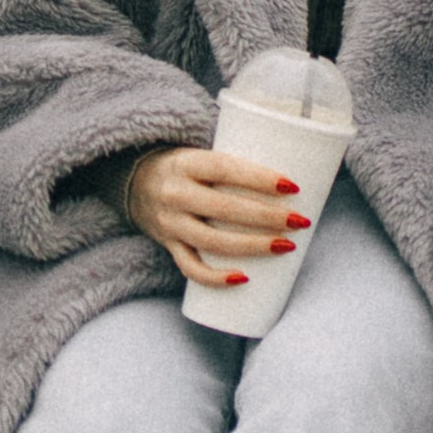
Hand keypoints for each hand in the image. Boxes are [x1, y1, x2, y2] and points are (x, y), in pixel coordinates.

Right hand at [123, 145, 311, 289]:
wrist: (132, 181)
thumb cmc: (186, 167)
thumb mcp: (201, 155)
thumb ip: (235, 165)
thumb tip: (293, 174)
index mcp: (186, 163)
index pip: (224, 169)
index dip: (258, 178)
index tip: (292, 186)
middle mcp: (175, 193)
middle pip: (224, 208)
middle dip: (266, 217)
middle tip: (299, 221)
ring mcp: (169, 222)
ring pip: (212, 241)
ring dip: (252, 247)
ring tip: (285, 246)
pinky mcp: (168, 245)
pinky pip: (190, 267)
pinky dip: (215, 277)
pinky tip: (243, 278)